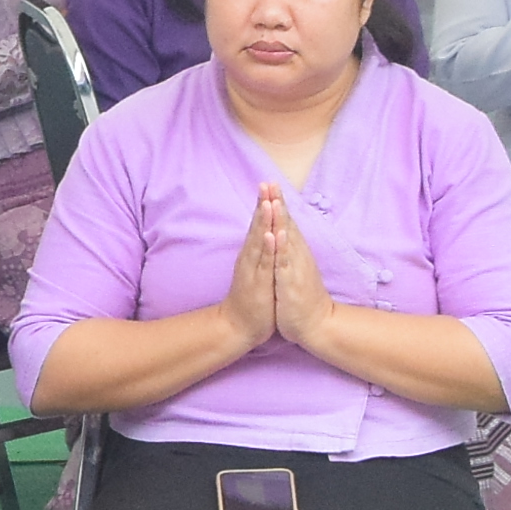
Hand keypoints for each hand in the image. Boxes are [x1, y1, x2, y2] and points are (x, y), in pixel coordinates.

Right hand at [222, 189, 286, 349]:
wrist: (237, 326)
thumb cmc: (250, 299)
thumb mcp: (256, 271)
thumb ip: (258, 253)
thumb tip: (262, 236)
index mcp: (252, 254)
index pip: (258, 225)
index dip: (263, 204)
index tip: (268, 183)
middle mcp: (250, 258)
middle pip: (257, 226)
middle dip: (262, 204)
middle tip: (266, 183)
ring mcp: (253, 270)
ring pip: (259, 241)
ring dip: (264, 222)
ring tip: (268, 202)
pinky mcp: (258, 283)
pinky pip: (264, 263)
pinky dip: (268, 248)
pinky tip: (272, 235)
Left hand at [256, 183, 331, 342]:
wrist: (316, 325)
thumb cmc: (302, 298)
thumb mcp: (294, 270)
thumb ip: (291, 253)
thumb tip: (287, 236)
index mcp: (295, 252)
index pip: (286, 222)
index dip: (277, 203)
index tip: (269, 183)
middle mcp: (297, 256)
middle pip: (287, 224)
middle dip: (278, 202)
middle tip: (270, 181)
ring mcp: (295, 268)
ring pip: (287, 238)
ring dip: (280, 219)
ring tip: (273, 199)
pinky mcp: (292, 282)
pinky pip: (286, 262)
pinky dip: (282, 247)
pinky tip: (278, 233)